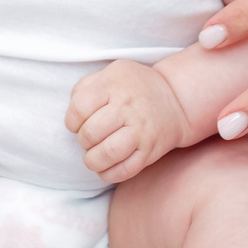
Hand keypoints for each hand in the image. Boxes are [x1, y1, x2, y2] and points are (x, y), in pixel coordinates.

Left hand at [65, 59, 189, 184]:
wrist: (175, 99)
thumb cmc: (134, 87)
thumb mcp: (110, 73)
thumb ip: (86, 87)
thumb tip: (72, 111)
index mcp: (113, 86)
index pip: (79, 108)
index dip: (71, 121)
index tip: (77, 124)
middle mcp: (127, 107)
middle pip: (90, 133)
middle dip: (83, 141)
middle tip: (89, 140)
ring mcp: (141, 130)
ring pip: (107, 154)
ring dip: (93, 160)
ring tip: (94, 157)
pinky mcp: (150, 150)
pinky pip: (125, 170)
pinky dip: (109, 174)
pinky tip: (106, 167)